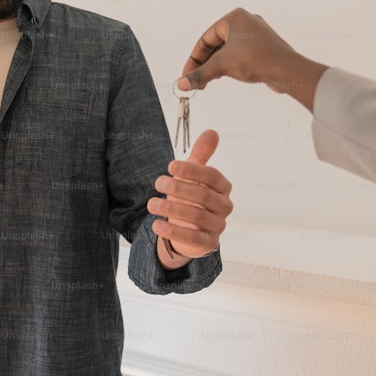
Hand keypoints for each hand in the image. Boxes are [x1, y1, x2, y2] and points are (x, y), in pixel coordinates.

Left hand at [148, 129, 232, 263]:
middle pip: (204, 195)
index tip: (170, 166)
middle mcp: (224, 206)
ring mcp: (217, 226)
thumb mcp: (193, 174)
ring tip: (151, 204)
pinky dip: (173, 232)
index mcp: (223, 187)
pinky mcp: (207, 243)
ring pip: (197, 216)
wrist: (188, 228)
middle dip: (179, 187)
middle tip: (158, 182)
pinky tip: (156, 225)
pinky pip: (192, 239)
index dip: (192, 170)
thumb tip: (212, 132)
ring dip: (171, 208)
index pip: (212, 176)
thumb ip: (201, 154)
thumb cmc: (191, 196)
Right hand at [176, 8, 328, 111]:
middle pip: (215, 45)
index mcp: (234, 18)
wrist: (286, 70)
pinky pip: (239, 55)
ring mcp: (256, 34)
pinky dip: (229, 65)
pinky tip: (224, 77)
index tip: (187, 74)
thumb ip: (199, 74)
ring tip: (208, 81)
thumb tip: (182, 83)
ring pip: (227, 51)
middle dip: (204, 63)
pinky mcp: (263, 47)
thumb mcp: (221, 66)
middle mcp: (246, 22)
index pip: (205, 39)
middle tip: (196, 80)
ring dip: (216, 66)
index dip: (194, 59)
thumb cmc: (258, 59)